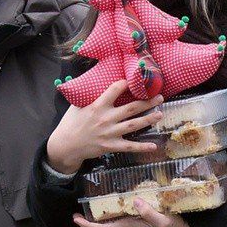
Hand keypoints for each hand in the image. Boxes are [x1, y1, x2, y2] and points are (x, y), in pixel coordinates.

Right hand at [46, 81, 163, 173]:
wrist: (66, 145)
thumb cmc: (71, 123)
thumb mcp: (76, 105)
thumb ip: (89, 95)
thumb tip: (96, 80)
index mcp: (97, 106)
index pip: (114, 90)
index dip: (125, 83)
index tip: (135, 80)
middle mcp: (106, 119)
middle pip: (131, 108)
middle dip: (147, 102)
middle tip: (159, 97)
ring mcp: (110, 133)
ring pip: (134, 125)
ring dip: (148, 119)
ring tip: (160, 114)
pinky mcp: (111, 145)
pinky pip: (129, 146)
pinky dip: (142, 147)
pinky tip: (153, 145)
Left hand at [73, 198, 198, 226]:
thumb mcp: (164, 221)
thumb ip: (149, 213)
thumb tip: (134, 201)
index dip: (88, 225)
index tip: (75, 219)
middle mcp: (130, 225)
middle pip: (105, 223)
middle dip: (91, 216)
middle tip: (78, 204)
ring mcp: (136, 221)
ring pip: (114, 216)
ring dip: (102, 209)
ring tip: (92, 196)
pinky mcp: (143, 217)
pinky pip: (125, 211)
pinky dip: (117, 204)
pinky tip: (118, 194)